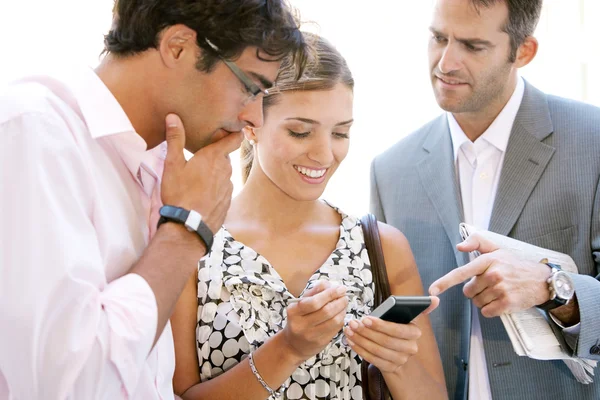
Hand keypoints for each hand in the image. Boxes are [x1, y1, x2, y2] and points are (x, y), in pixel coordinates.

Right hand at [160, 114, 242, 233]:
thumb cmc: (179, 193)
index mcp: (214, 157)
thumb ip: (175, 139)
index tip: (228, 130)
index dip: (234, 133)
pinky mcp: (227, 201)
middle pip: (225, 156)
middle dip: (216, 154)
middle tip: (201, 155)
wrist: (188, 226)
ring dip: (214, 172)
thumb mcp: (172, 164)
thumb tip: (173, 117)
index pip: (234, 139)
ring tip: (198, 177)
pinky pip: (223, 189)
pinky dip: (215, 188)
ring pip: (224, 173)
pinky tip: (202, 193)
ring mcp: (228, 187)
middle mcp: (226, 170)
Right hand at [281, 281, 348, 361]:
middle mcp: (301, 325)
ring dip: (342, 310)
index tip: (340, 288)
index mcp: (294, 311)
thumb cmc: (299, 319)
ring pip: (334, 321)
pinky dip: (341, 319)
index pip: (314, 302)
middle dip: (339, 301)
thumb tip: (330, 285)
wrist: (293, 345)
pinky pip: (336, 329)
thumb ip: (314, 292)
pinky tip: (341, 314)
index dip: (330, 294)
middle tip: (345, 296)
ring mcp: (311, 335)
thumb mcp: (301, 304)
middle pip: (326, 311)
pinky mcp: (320, 343)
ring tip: (344, 304)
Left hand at [343, 297, 438, 372]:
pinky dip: (360, 350)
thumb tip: (435, 298)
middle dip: (366, 331)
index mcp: (415, 333)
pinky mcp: (390, 368)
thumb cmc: (400, 332)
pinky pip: (372, 359)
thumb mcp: (408, 319)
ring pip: (377, 350)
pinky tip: (351, 341)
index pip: (398, 330)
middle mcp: (410, 348)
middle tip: (353, 323)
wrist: (403, 358)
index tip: (366, 318)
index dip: (380, 325)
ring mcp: (400, 360)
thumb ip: (420, 308)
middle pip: (385, 341)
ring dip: (360, 340)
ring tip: (349, 330)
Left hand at [428, 233, 551, 316]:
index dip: (444, 282)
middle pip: (468, 292)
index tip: (432, 290)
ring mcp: (500, 290)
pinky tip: (502, 301)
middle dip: (476, 290)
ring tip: (499, 291)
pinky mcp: (507, 303)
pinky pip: (487, 312)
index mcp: (488, 261)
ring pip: (477, 303)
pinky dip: (492, 309)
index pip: (461, 272)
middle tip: (491, 284)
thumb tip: (460, 247)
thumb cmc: (515, 264)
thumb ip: (477, 242)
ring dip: (485, 300)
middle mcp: (493, 274)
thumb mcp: (497, 248)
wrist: (541, 280)